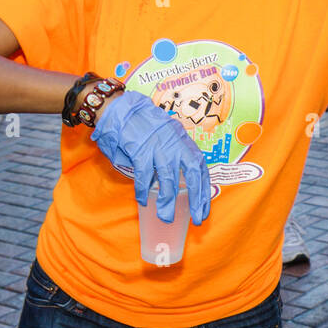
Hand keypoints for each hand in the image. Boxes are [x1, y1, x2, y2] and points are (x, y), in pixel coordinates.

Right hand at [91, 91, 212, 224]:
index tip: (205, 207)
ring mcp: (159, 146)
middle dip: (196, 198)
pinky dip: (143, 189)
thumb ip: (173, 156)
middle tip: (197, 218)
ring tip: (166, 217)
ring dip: (168, 201)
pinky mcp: (141, 149)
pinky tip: (143, 201)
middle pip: (192, 173)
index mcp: (183, 142)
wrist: (123, 108)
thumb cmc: (145, 126)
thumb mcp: (167, 137)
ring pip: (168, 178)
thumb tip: (178, 183)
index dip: (204, 188)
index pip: (201, 167)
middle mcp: (175, 144)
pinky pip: (144, 174)